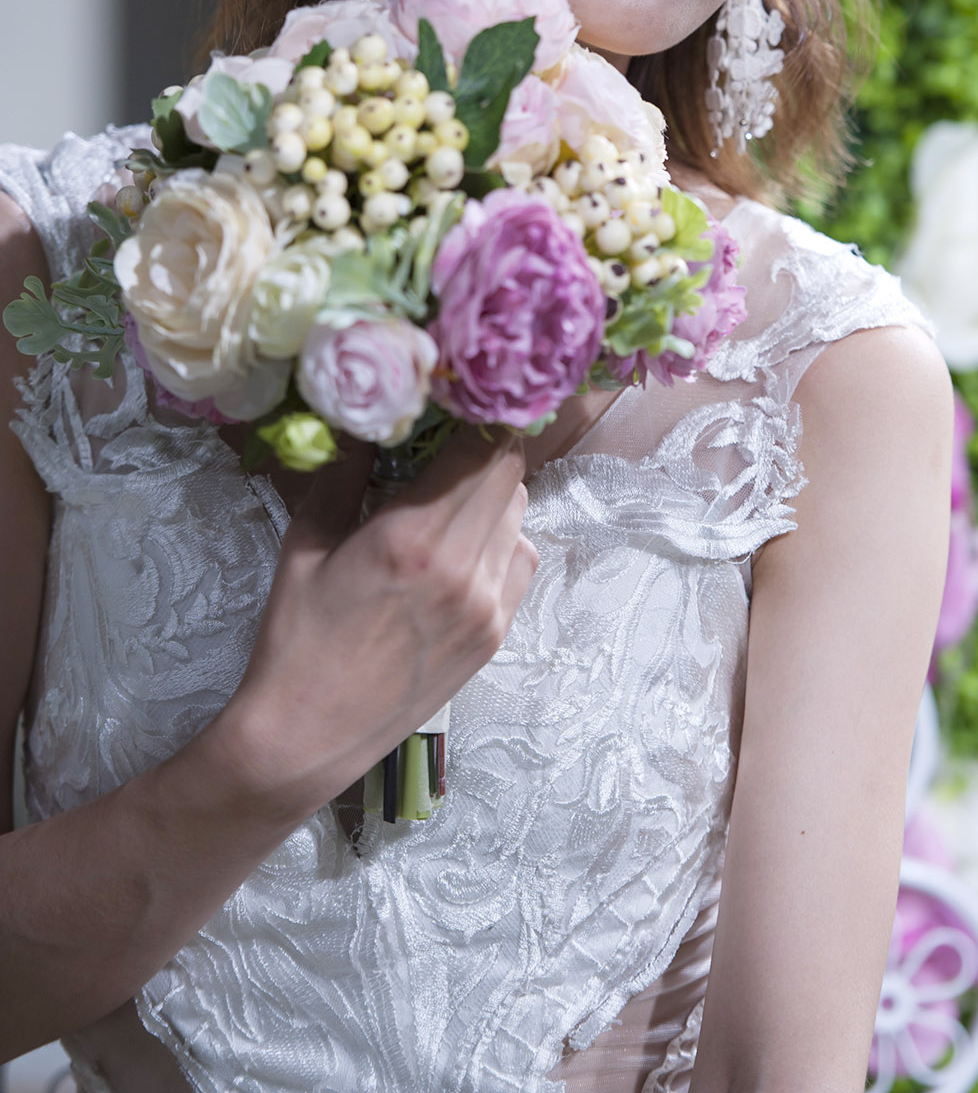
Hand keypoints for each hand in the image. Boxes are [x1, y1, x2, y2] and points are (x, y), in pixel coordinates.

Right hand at [216, 430, 535, 822]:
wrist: (305, 739)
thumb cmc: (295, 637)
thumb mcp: (305, 542)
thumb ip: (344, 471)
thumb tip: (369, 412)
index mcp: (413, 538)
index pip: (483, 447)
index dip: (476, 416)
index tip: (455, 401)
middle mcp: (463, 569)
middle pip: (510, 473)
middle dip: (483, 449)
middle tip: (447, 443)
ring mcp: (487, 606)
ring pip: (519, 514)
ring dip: (492, 494)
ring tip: (445, 500)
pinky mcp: (496, 635)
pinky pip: (521, 560)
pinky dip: (501, 540)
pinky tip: (458, 548)